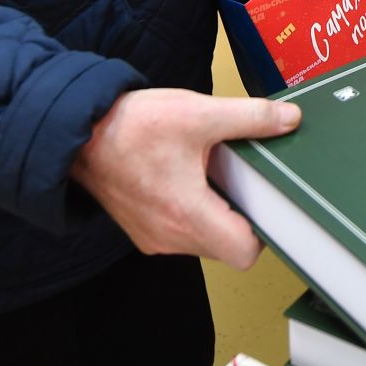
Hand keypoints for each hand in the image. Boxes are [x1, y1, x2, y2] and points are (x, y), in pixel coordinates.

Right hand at [70, 87, 300, 266]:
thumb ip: (250, 117)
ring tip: (213, 172)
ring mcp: (153, 238)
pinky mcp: (142, 230)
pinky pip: (181, 232)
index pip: (245, 252)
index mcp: (187, 215)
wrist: (75, 132)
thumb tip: (289, 120)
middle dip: (242, 214)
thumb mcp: (198, 113)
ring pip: (205, 240)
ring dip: (217, 212)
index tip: (268, 198)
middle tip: (243, 177)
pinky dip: (193, 211)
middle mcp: (169, 237)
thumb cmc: (130, 126)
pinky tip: (189, 176)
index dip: (265, 228)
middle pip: (227, 246)